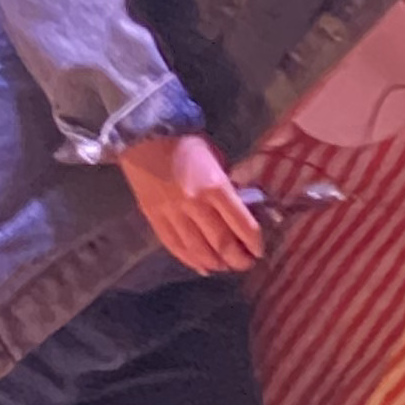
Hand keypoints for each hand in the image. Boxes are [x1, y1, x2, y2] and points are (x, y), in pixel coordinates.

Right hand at [115, 130, 261, 275]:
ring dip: (216, 264)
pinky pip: (174, 246)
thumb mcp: (217, 160)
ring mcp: (172, 214)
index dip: (255, 243)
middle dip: (238, 259)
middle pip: (222, 243)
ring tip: (226, 267)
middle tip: (246, 264)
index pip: (243, 225)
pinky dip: (190, 260)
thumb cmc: (186, 144)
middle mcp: (195, 205)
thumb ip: (228, 187)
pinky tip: (202, 267)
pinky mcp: (154, 219)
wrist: (145, 137)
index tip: (259, 251)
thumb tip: (239, 209)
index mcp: (216, 187)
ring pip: (198, 250)